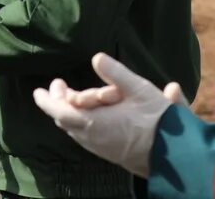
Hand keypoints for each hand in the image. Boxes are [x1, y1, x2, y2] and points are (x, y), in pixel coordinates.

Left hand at [32, 53, 178, 176]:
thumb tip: (96, 57)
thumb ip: (116, 73)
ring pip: (75, 129)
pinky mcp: (110, 153)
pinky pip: (87, 137)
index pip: (58, 110)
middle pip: (65, 119)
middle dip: (59, 101)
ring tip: (73, 96)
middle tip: (60, 86)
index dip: (46, 100)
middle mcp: (91, 138)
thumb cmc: (157, 121)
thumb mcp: (139, 89)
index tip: (38, 91)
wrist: (176, 157)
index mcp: (92, 122)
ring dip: (70, 112)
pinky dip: (82, 123)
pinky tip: (90, 115)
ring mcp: (100, 148)